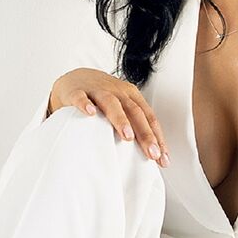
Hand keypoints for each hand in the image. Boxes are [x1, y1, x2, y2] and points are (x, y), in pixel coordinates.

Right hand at [49, 68, 170, 166]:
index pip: (148, 117)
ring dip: (121, 120)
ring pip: (111, 103)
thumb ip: (133, 126)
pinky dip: (85, 104)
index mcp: (130, 96)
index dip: (157, 137)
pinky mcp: (76, 91)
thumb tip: (150, 156)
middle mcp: (117, 91)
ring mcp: (96, 90)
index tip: (162, 159)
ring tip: (128, 137)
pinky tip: (90, 113)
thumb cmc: (102, 100)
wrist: (75, 78)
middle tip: (152, 153)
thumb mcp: (121, 108)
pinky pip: (80, 97)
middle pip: (134, 111)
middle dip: (145, 133)